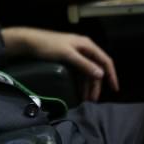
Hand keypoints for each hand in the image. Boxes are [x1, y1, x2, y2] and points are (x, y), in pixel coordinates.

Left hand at [1, 27, 118, 100]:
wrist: (29, 42)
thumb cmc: (48, 46)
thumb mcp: (67, 55)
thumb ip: (84, 64)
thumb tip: (101, 74)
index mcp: (87, 45)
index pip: (105, 60)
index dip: (111, 75)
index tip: (115, 89)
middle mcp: (84, 48)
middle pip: (95, 69)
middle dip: (95, 85)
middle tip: (92, 100)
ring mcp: (76, 54)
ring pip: (86, 72)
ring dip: (87, 86)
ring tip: (85, 100)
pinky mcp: (68, 58)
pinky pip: (78, 72)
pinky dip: (80, 82)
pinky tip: (78, 92)